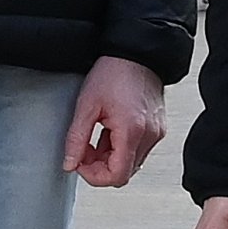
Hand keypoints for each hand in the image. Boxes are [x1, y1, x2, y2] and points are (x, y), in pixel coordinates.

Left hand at [63, 57, 164, 189]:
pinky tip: (110, 130)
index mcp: (132, 131)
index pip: (117, 176)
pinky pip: (138, 150)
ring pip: (131, 163)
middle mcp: (149, 135)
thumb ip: (76, 139)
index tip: (81, 164)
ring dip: (110, 157)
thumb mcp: (86, 105)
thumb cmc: (114, 71)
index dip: (95, 176)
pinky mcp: (158, 128)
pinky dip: (121, 147)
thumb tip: (70, 164)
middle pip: (124, 173)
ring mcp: (156, 132)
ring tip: (98, 135)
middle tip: (85, 149)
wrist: (136, 52)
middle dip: (100, 166)